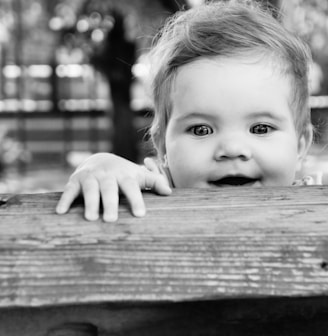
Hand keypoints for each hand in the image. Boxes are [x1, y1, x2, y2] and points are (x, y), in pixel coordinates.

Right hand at [56, 153, 171, 221]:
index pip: (131, 187)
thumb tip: (170, 192)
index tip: (140, 215)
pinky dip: (65, 200)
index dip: (136, 199)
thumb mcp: (138, 175)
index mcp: (124, 175)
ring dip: (90, 202)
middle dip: (110, 203)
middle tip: (111, 219)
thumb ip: (154, 181)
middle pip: (109, 188)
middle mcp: (107, 175)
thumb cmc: (124, 174)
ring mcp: (91, 177)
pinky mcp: (75, 180)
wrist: (100, 159)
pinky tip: (61, 212)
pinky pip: (69, 190)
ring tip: (91, 219)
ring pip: (90, 189)